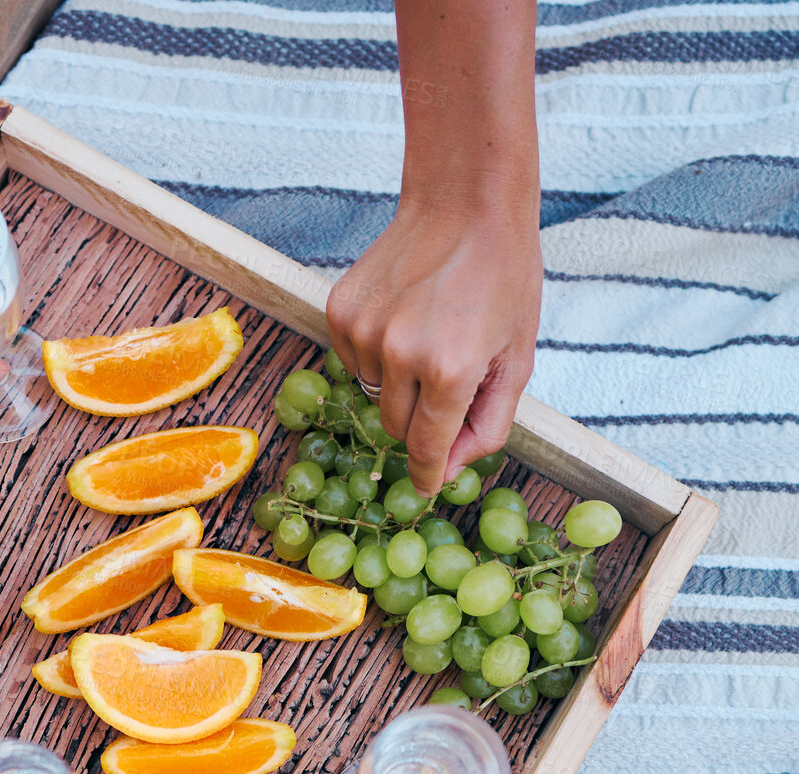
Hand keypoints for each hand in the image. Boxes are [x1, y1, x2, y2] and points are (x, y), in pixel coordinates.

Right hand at [326, 200, 540, 497]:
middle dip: (421, 418)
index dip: (429, 473)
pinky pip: (352, 360)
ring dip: (398, 381)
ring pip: (372, 393)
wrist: (465, 201)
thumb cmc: (502, 276)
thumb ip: (489, 422)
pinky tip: (403, 315)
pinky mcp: (339, 312)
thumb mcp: (516, 356)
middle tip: (447, 380)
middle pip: (396, 426)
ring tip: (427, 335)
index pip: (427, 448)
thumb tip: (450, 468)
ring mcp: (364, 331)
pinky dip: (376, 352)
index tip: (426, 488)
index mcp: (451, 370)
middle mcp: (400, 354)